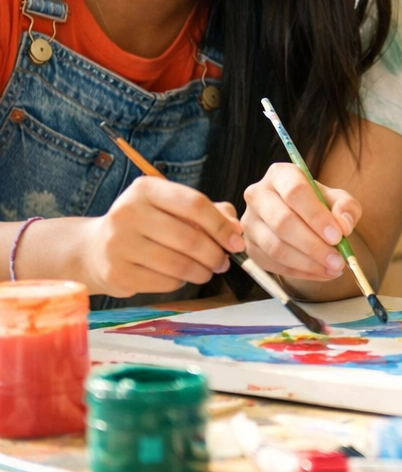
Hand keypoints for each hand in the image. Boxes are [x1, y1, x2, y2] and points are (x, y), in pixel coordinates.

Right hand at [82, 177, 244, 298]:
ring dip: (203, 271)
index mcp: (145, 189)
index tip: (236, 241)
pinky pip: (165, 282)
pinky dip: (182, 281)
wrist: (95, 248)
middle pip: (189, 238)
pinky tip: (182, 276)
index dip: (221, 225)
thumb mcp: (173, 206)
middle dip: (215, 253)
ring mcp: (118, 245)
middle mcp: (127, 213)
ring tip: (209, 270)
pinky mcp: (116, 273)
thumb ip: (210, 212)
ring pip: (179, 264)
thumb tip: (236, 231)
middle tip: (225, 261)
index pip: (195, 204)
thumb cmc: (146, 223)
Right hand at [241, 163, 361, 281]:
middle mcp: (258, 195)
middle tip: (338, 260)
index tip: (338, 236)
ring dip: (308, 263)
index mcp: (280, 174)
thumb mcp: (337, 198)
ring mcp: (250, 222)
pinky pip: (273, 264)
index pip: (295, 192)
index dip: (316, 216)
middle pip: (282, 222)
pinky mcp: (250, 246)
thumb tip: (343, 226)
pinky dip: (300, 272)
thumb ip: (346, 207)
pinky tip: (321, 273)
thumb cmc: (318, 203)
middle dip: (313, 245)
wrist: (300, 217)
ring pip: (276, 247)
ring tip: (333, 269)